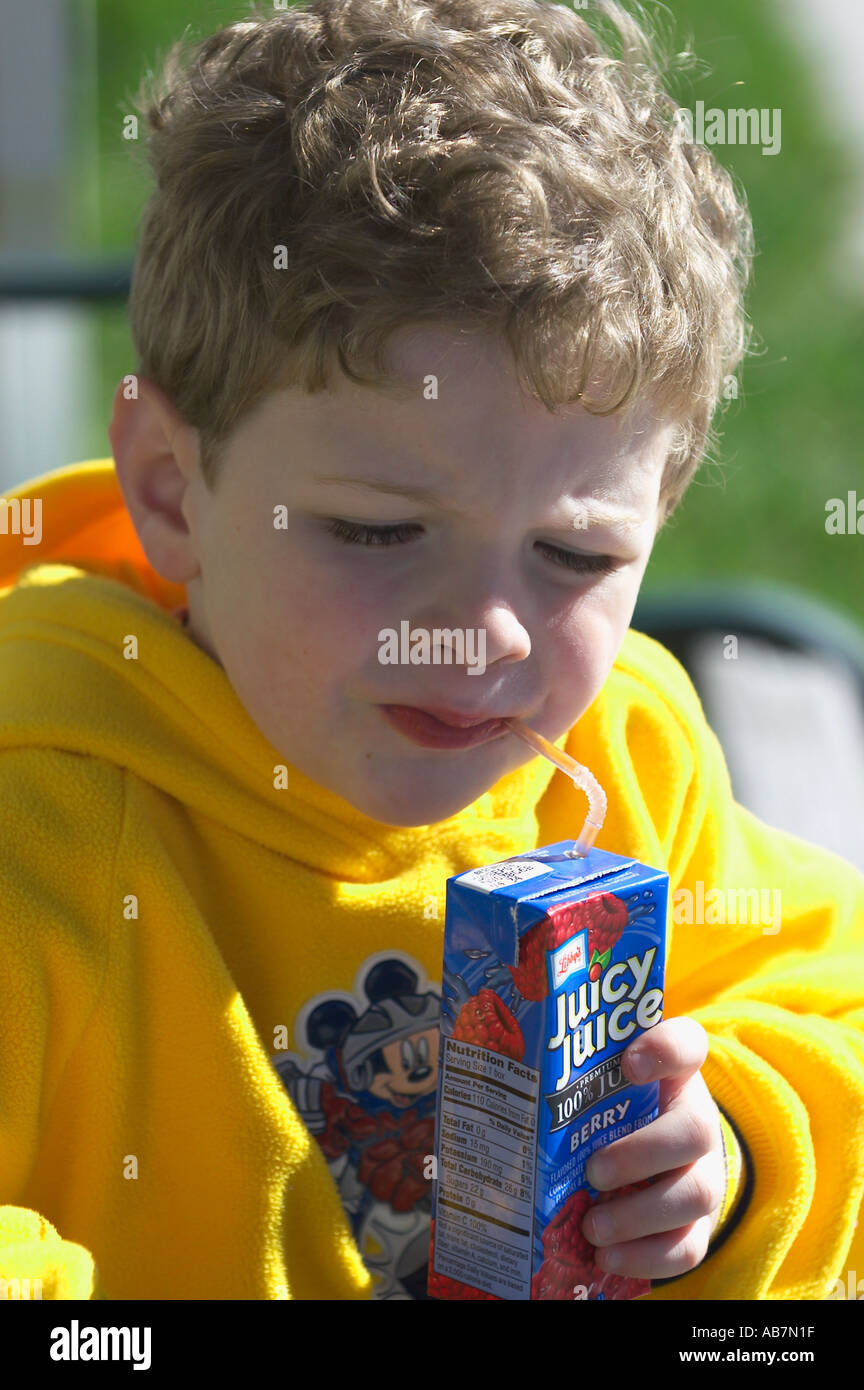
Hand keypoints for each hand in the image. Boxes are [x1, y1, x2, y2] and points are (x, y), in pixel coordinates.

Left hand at [580, 1016, 725, 1279]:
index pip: (686, 1044)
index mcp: (673, 1075)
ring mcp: (706, 1174)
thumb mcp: (599, 1087)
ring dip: (640, 1215)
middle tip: (594, 1171)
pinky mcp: (700, 1225)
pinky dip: (646, 1257)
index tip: (630, 1063)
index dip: (665, 1050)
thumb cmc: (613, 1114)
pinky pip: (689, 1246)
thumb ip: (569, 1078)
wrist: (659, 1162)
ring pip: (696, 1194)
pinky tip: (606, 1258)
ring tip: (593, 1227)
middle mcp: (698, 1119)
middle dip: (642, 1154)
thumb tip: (490, 1083)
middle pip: (695, 1130)